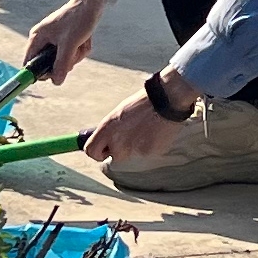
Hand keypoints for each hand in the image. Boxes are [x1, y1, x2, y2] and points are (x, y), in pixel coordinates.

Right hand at [23, 0, 108, 83]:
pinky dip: (80, 50)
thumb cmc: (77, 19)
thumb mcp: (69, 45)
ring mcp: (54, 39)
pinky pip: (70, 53)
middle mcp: (42, 39)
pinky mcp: (64, 39)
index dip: (40, 72)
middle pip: (49, 64)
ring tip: (82, 44)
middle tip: (74, 53)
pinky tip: (85, 40)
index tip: (54, 75)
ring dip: (75, 56)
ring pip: (62, 60)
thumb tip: (56, 82)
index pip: (29, 63)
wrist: (91, 4)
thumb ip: (61, 64)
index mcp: (37, 38)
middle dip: (65, 62)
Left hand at [79, 77, 193, 170]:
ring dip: (135, 147)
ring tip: (145, 129)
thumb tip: (101, 141)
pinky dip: (148, 146)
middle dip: (120, 148)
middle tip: (130, 134)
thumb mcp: (118, 113)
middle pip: (114, 156)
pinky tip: (155, 132)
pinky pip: (145, 154)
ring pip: (131, 155)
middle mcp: (117, 143)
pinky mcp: (148, 154)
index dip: (97, 151)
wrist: (166, 100)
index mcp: (107, 129)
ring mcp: (133, 150)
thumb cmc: (141, 104)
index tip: (104, 149)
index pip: (91, 151)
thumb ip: (109, 130)